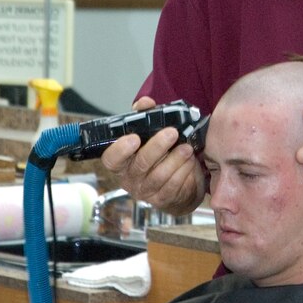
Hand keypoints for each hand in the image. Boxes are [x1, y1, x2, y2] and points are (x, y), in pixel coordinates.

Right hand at [100, 96, 205, 215]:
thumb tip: (145, 102)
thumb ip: (145, 116)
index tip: (134, 138)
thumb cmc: (158, 154)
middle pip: (140, 165)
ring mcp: (146, 191)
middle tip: (172, 132)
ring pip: (159, 176)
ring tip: (187, 148)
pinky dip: (184, 172)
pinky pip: (173, 186)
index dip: (120, 150)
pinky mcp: (163, 200)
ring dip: (175, 160)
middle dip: (156, 147)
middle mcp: (129, 178)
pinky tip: (191, 162)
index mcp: (121, 162)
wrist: (174, 182)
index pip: (111, 159)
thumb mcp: (149, 134)